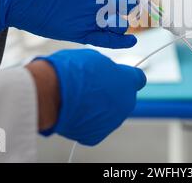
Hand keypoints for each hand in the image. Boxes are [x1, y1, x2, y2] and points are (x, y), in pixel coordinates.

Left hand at [0, 0, 160, 48]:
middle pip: (128, 3)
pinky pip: (107, 40)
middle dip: (132, 3)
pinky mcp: (83, 33)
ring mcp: (92, 17)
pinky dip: (119, 41)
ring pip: (120, 23)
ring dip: (123, 23)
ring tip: (115, 22)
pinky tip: (129, 40)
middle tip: (126, 3)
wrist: (16, 0)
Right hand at [30, 49, 145, 145]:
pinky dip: (87, 121)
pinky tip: (76, 112)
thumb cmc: (72, 71)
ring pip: (110, 113)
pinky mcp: (97, 135)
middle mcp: (126, 103)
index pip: (138, 78)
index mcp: (128, 82)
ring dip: (100, 108)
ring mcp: (113, 121)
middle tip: (91, 88)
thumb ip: (108, 68)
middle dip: (112, 93)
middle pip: (123, 98)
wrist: (53, 93)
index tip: (119, 76)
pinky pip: (95, 126)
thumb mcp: (94, 58)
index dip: (127, 76)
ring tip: (80, 100)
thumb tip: (106, 73)